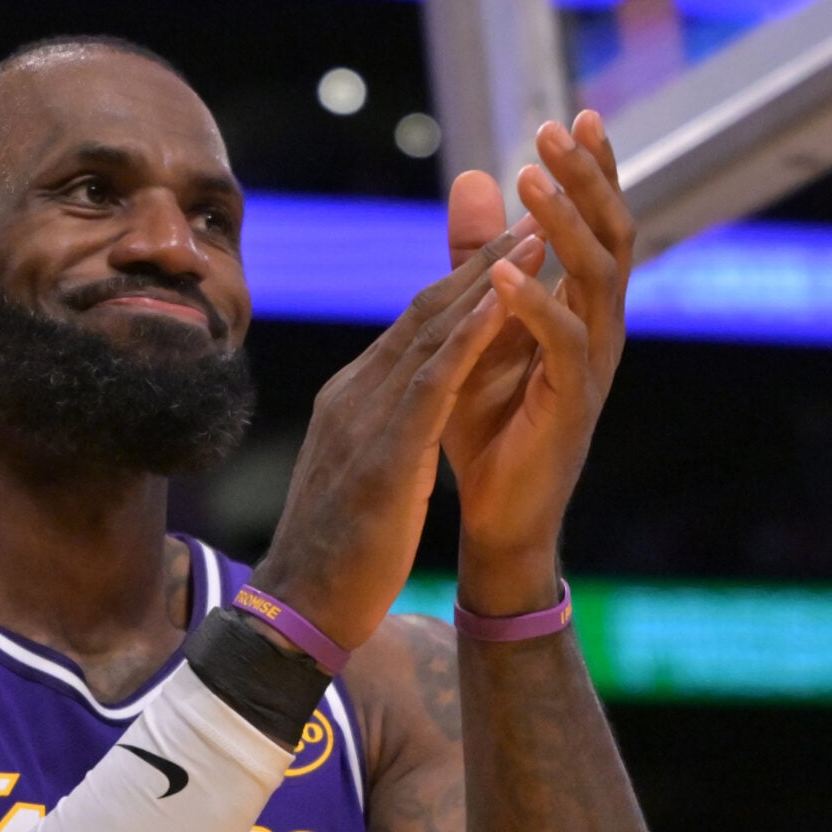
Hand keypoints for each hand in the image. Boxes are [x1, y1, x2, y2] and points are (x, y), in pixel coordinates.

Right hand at [253, 231, 541, 652]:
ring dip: (487, 282)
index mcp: (353, 403)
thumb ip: (381, 442)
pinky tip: (504, 304)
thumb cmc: (334, 560)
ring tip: (533, 240)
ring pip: (431, 333)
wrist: (298, 610)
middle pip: (424, 314)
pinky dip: (470, 336)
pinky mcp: (385, 452)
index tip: (506, 254)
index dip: (461, 288)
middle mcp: (356, 395)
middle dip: (481, 265)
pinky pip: (433, 381)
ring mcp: (366, 419)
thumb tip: (402, 425)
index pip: (413, 332)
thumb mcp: (364, 482)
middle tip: (531, 221)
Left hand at [442, 111, 634, 614]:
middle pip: (614, 237)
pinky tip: (506, 273)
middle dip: (588, 180)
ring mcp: (593, 367)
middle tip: (555, 130)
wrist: (497, 513)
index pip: (601, 223)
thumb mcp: (479, 321)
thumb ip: (479, 254)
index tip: (578, 114)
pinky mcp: (572, 406)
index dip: (597, 170)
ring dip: (564, 226)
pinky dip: (536, 305)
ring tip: (531, 179)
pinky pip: (562, 345)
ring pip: (599, 280)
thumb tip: (479, 174)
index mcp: (586, 308)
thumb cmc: (491, 420)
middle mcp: (602, 330)